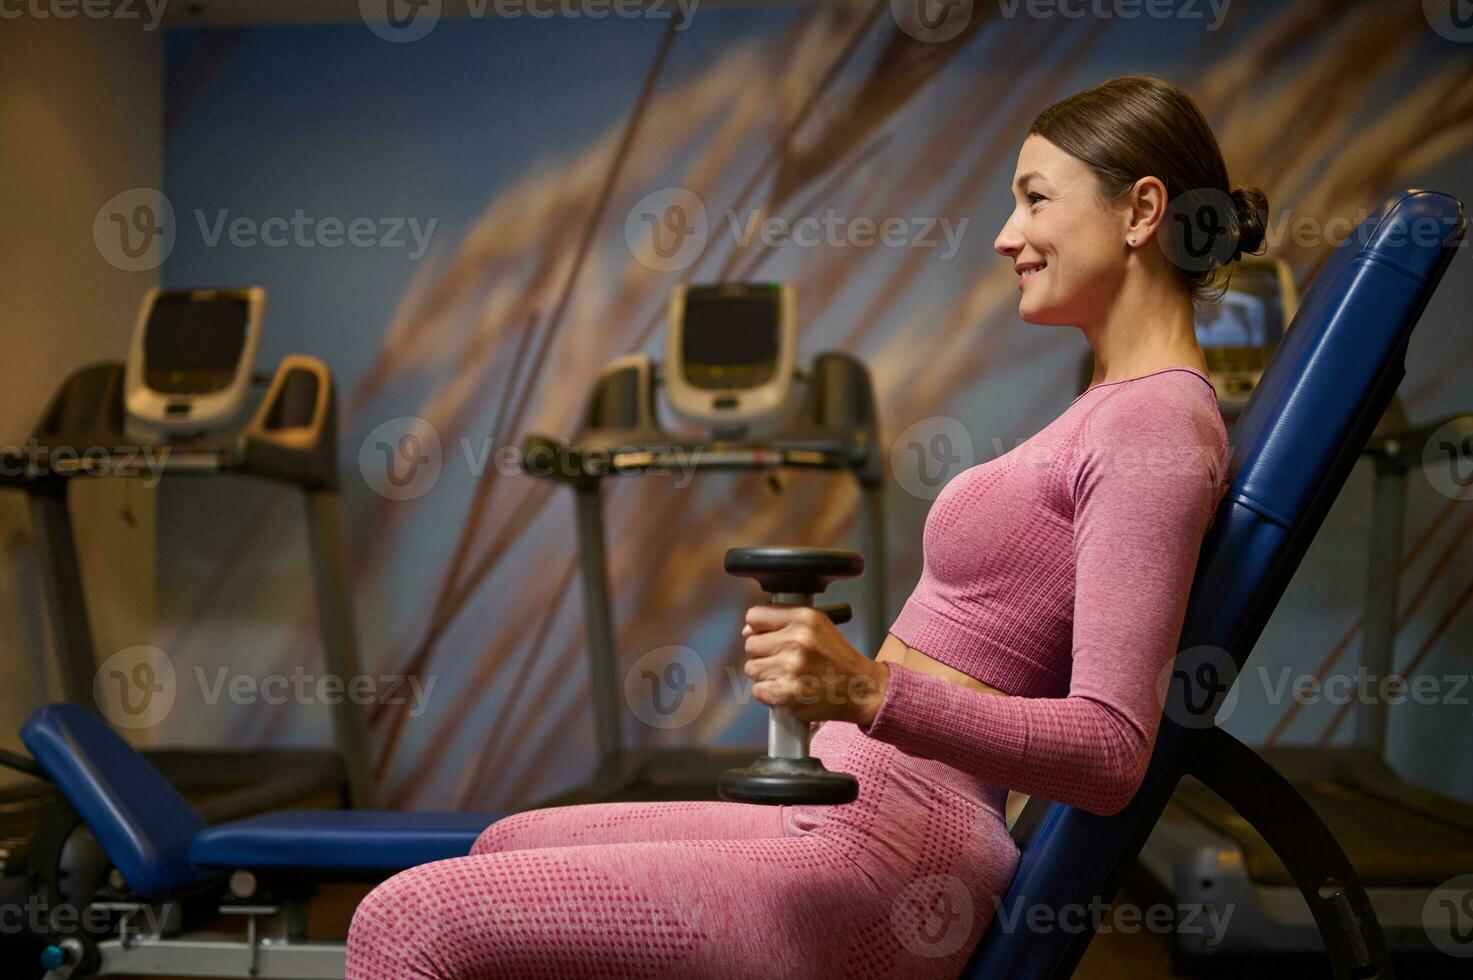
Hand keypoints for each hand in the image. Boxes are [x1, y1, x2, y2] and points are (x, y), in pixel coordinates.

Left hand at [741, 605, 888, 725]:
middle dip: (763, 654)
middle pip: (750, 645)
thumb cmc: (837, 659)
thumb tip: (747, 631)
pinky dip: (770, 694)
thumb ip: (783, 622)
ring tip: (788, 676)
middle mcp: (797, 640)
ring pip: (752, 669)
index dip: (757, 628)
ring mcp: (791, 668)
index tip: (768, 637)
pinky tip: (789, 690)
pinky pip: (758, 691)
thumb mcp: (818, 626)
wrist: (861, 689)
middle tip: (784, 661)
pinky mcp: (787, 693)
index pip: (754, 616)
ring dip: (766, 675)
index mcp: (804, 618)